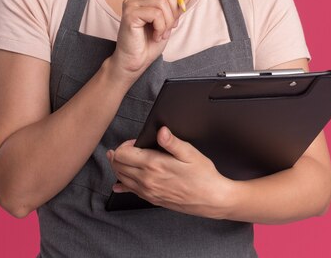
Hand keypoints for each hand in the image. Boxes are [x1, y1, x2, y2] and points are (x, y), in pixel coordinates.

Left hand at [106, 127, 228, 217]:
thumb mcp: (190, 153)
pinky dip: (122, 186)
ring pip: (121, 178)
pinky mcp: (152, 199)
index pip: (123, 154)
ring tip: (122, 160)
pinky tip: (119, 185)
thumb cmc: (203, 175)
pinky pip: (130, 192)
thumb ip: (172, 142)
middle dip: (118, 155)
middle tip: (128, 148)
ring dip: (119, 168)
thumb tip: (161, 131)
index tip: (135, 142)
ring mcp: (148, 191)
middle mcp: (147, 180)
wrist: (212, 199)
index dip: (125, 144)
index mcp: (154, 165)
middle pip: (118, 165)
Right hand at [109, 0, 191, 77]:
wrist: (136, 61)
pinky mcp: (130, 14)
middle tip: (169, 27)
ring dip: (167, 22)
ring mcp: (131, 3)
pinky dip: (161, 27)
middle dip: (174, 11)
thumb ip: (176, 2)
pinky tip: (155, 35)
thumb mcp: (169, 19)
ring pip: (162, 2)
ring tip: (161, 33)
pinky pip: (156, 14)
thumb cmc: (150, 42)